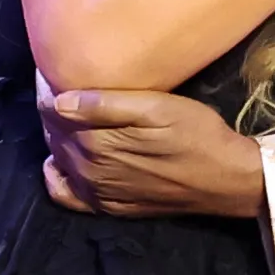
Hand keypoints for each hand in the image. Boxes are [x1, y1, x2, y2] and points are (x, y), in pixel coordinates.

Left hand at [40, 83, 266, 219]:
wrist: (226, 180)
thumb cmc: (197, 133)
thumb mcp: (158, 109)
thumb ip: (106, 105)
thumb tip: (58, 102)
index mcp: (98, 141)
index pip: (52, 111)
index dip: (48, 87)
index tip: (53, 68)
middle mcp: (90, 170)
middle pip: (52, 134)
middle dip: (51, 109)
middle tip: (62, 84)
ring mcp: (98, 192)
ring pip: (58, 158)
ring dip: (56, 136)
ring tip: (69, 115)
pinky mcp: (109, 206)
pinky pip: (66, 195)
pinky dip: (58, 175)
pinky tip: (64, 162)